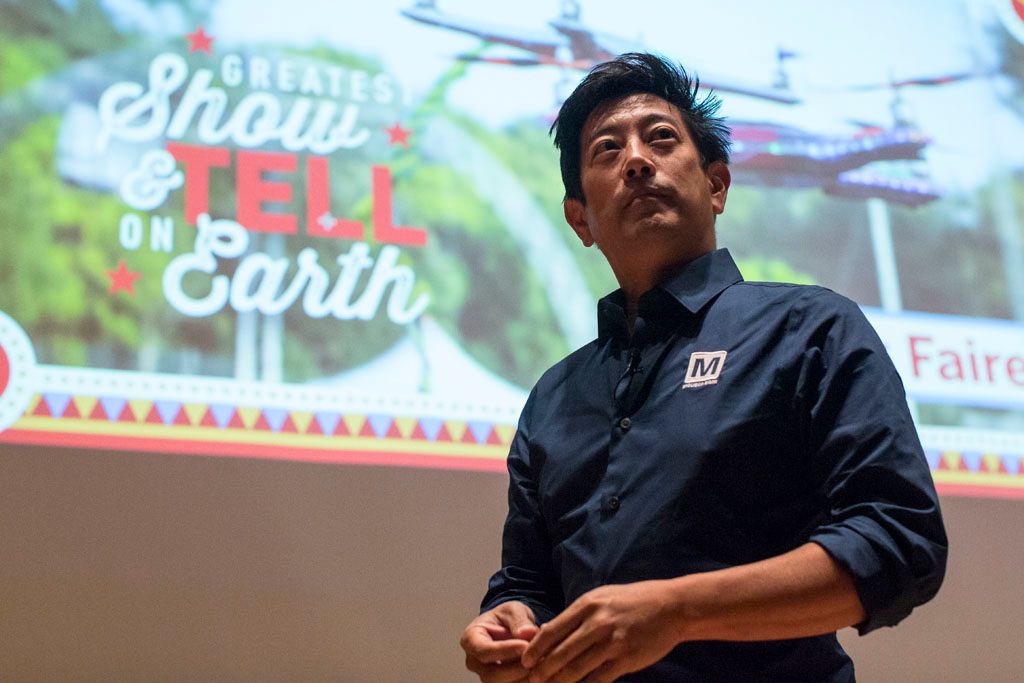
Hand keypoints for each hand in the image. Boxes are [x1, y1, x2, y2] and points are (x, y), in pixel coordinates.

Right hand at [461, 601, 540, 681]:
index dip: (504, 651)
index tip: (524, 646)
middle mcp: (475, 662)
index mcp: (471, 640)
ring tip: (543, 664)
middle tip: (536, 659)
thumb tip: (527, 632)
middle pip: (491, 676)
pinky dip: (529, 681)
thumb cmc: (506, 617)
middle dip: (515, 669)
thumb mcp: (513, 610)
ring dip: (524, 678)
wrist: (509, 628)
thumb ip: (519, 619)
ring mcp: (486, 676)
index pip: (483, 651)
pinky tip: (542, 670)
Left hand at [520, 581, 680, 682]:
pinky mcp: (626, 659)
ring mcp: (612, 642)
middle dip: (542, 670)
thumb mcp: (602, 598)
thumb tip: (550, 630)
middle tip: (531, 681)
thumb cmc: (633, 601)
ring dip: (559, 682)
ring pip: (577, 668)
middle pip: (560, 652)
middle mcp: (597, 623)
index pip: (552, 630)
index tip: (525, 662)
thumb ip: (578, 614)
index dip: (536, 649)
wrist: (671, 606)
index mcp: (587, 606)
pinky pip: (599, 679)